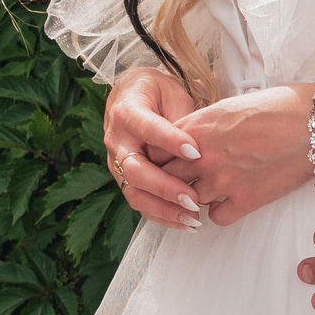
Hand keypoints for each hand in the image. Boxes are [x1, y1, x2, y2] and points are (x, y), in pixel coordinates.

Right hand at [104, 66, 203, 229]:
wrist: (130, 95)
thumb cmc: (156, 92)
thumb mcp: (171, 92)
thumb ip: (181, 117)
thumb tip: (197, 147)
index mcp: (127, 112)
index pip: (147, 129)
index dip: (170, 141)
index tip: (196, 153)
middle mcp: (116, 140)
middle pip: (135, 170)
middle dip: (165, 188)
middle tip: (194, 199)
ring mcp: (116, 163)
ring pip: (134, 193)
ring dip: (164, 210)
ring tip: (193, 219)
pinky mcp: (124, 179)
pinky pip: (139, 202)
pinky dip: (161, 215)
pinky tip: (185, 223)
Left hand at [162, 85, 310, 225]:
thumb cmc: (283, 106)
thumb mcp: (234, 104)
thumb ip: (208, 122)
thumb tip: (197, 133)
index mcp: (200, 127)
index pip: (156, 149)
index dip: (158, 155)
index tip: (164, 158)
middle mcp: (204, 156)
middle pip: (165, 177)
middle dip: (169, 178)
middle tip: (177, 178)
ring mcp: (223, 181)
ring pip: (186, 200)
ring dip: (192, 196)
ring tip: (203, 190)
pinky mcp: (245, 200)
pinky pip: (216, 217)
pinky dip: (218, 211)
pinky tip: (226, 201)